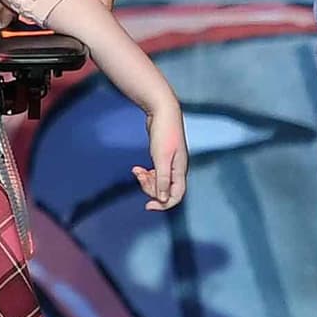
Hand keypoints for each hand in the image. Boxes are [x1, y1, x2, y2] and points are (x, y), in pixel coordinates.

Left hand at [133, 92, 189, 210]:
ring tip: (136, 171)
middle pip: (165, 190)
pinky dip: (146, 173)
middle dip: (150, 188)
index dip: (163, 205)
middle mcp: (177, 168)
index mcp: (180, 170)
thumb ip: (163, 179)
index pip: (176, 196)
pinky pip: (155, 172)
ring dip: (147, 180)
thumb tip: (163, 199)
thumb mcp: (161, 158)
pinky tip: (137, 169)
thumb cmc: (164, 132)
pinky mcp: (163, 156)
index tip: (147, 206)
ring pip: (159, 181)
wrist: (163, 109)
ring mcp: (170, 162)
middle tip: (139, 177)